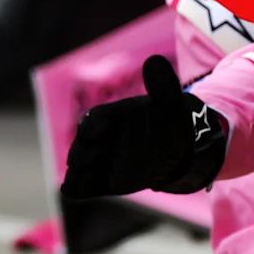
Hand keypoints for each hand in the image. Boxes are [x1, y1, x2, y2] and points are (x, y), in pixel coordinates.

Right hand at [62, 55, 227, 199]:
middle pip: (85, 145)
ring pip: (82, 167)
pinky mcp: (102, 180)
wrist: (180, 151)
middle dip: (82, 152)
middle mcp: (100, 138)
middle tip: (79, 161)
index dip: (92, 126)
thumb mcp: (170, 104)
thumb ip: (162, 85)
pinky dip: (79, 189)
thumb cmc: (170, 122)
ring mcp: (100, 160)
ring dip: (78, 173)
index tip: (89, 131)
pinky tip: (73, 192)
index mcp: (112, 116)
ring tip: (75, 181)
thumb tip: (154, 60)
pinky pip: (86, 185)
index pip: (97, 119)